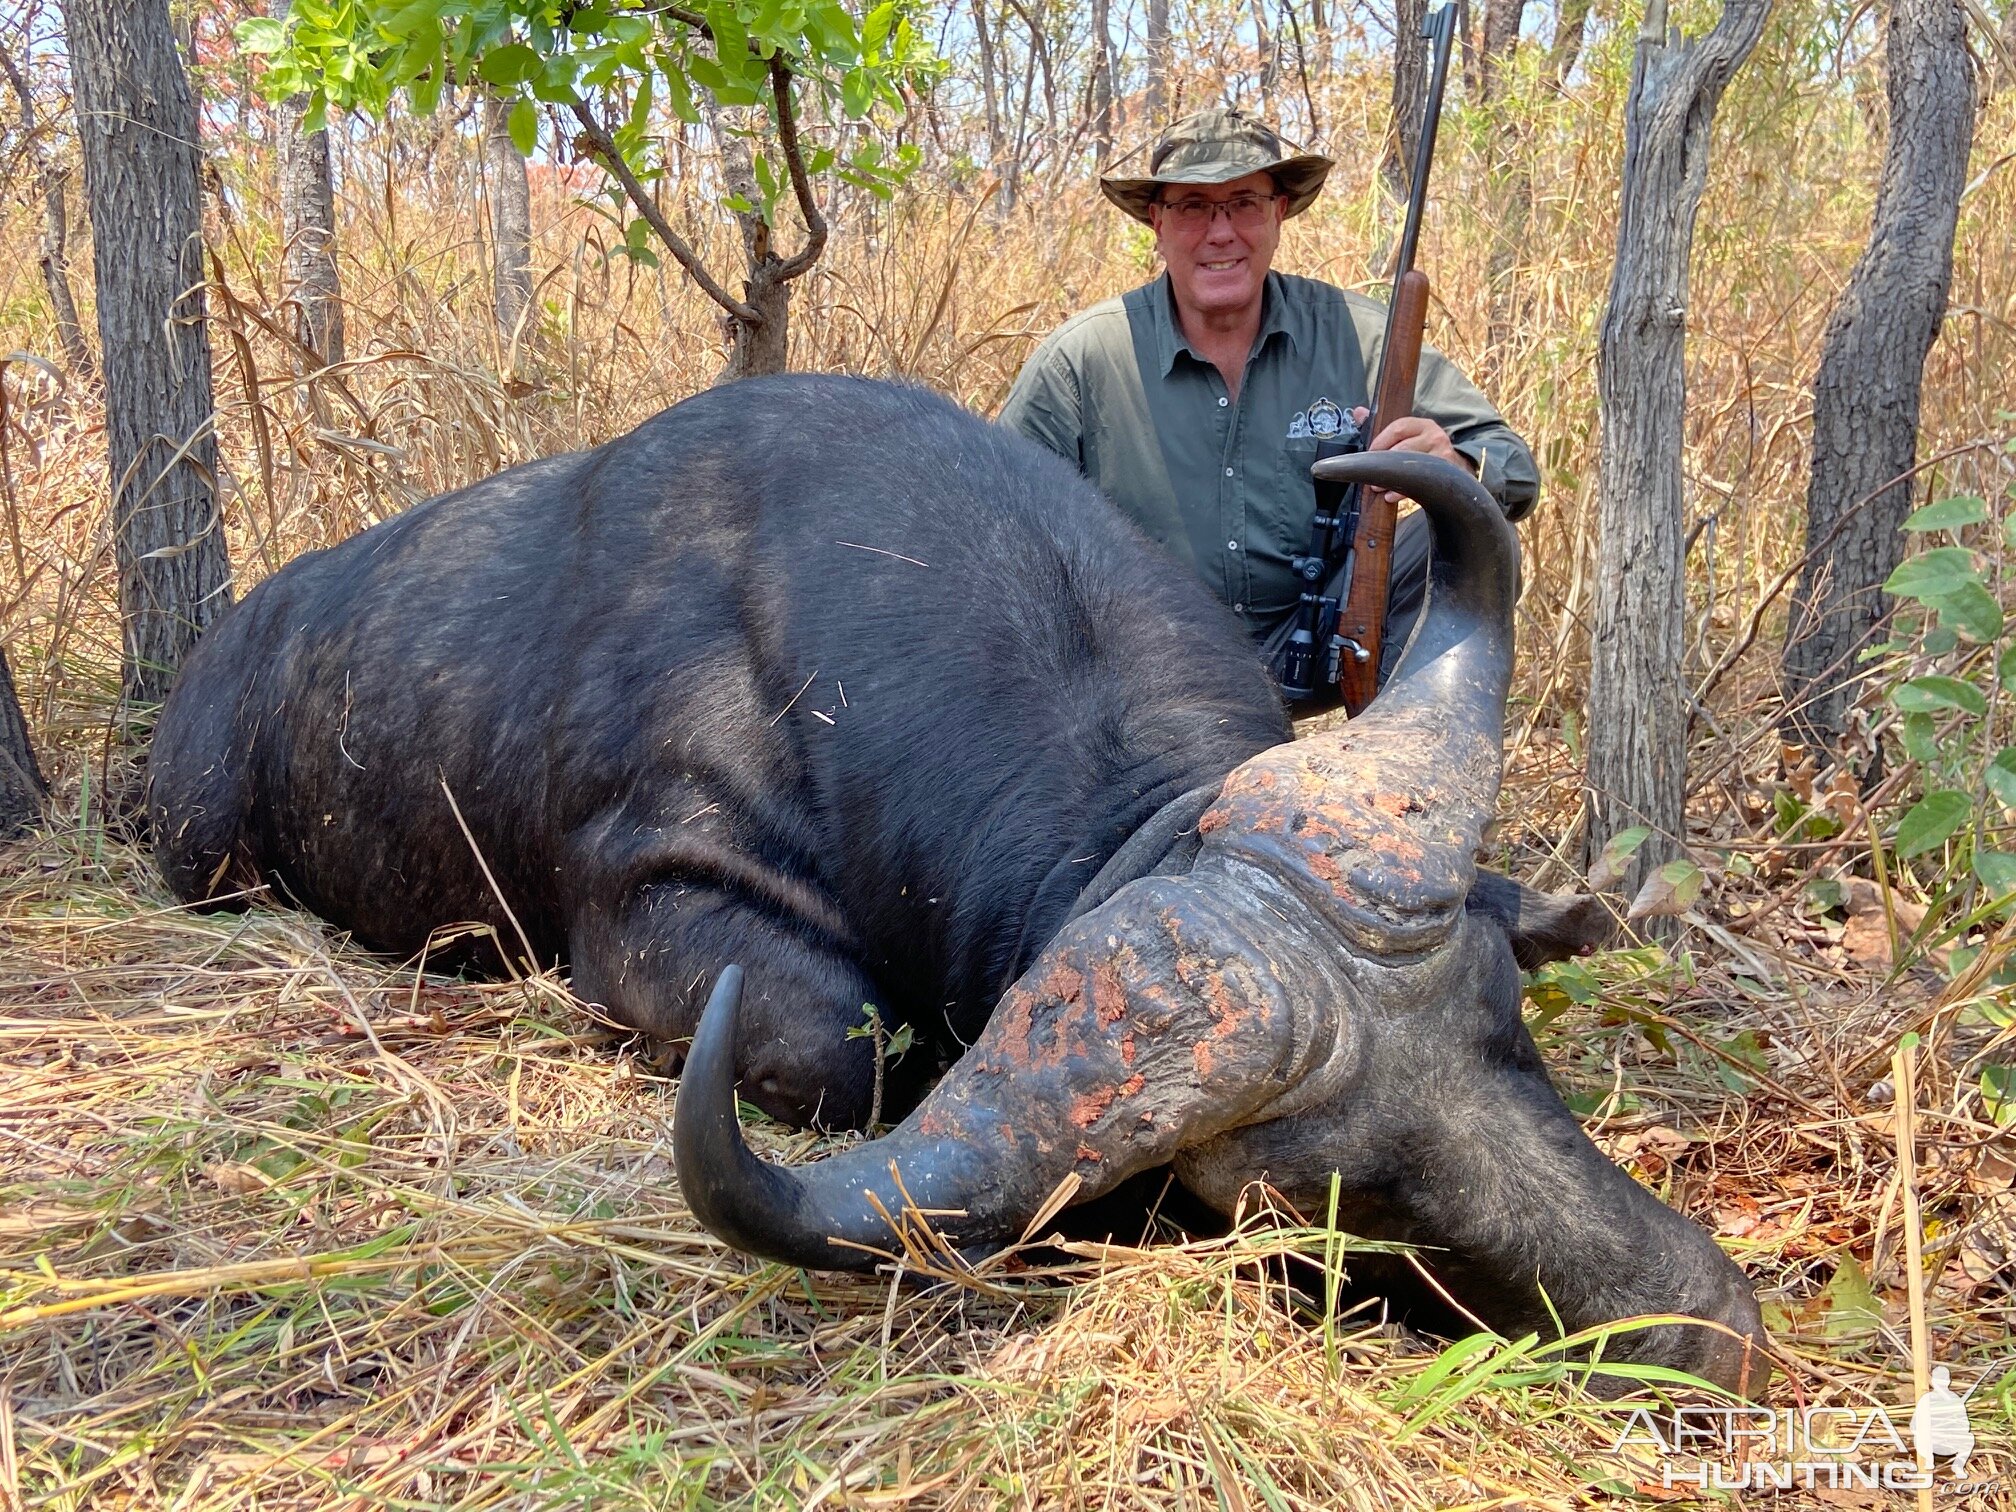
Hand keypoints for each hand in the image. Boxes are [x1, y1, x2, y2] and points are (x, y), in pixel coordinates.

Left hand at [1351, 409, 1475, 505]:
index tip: (1369, 455)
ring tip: (1378, 487)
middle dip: (1382, 464)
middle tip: (1370, 476)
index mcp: (1423, 424)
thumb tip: (1358, 412)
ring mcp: (1442, 454)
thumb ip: (1381, 426)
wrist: (1454, 466)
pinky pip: (1418, 482)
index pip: (1398, 428)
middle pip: (1402, 449)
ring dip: (1390, 479)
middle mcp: (1434, 436)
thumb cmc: (1423, 450)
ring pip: (1409, 466)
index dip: (1380, 442)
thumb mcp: (1407, 435)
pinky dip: (1401, 492)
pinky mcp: (1446, 473)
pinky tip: (1390, 496)